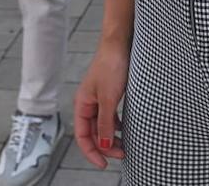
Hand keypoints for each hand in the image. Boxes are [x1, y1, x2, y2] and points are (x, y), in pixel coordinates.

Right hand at [74, 39, 128, 168]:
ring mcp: (99, 99)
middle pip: (93, 133)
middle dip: (105, 147)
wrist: (120, 44)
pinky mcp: (109, 94)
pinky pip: (110, 117)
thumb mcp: (109, 99)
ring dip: (112, 138)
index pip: (82, 136)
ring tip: (126, 146)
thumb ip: (105, 124)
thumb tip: (105, 146)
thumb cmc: (111, 66)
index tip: (104, 165)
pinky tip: (126, 130)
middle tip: (123, 154)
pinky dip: (117, 127)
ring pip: (102, 126)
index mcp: (82, 104)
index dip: (92, 152)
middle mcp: (88, 103)